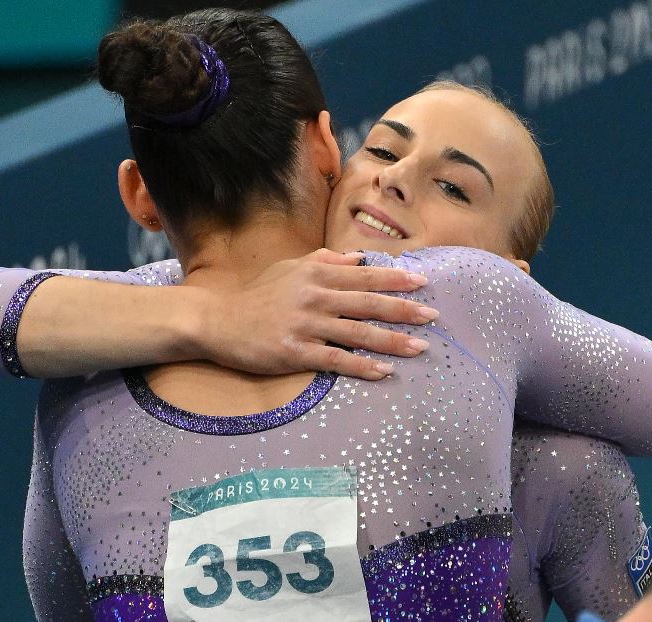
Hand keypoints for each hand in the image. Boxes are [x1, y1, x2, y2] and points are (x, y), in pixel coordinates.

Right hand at [201, 249, 437, 379]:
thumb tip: (359, 257)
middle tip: (433, 316)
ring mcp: (306, 325)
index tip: (423, 283)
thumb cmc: (257, 295)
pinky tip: (384, 372)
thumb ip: (325, 260)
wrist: (218, 321)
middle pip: (369, 303)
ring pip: (358, 333)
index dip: (396, 280)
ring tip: (420, 347)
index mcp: (316, 273)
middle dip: (404, 309)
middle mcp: (315, 296)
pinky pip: (337, 360)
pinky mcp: (296, 352)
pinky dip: (362, 366)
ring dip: (392, 340)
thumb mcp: (289, 268)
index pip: (365, 275)